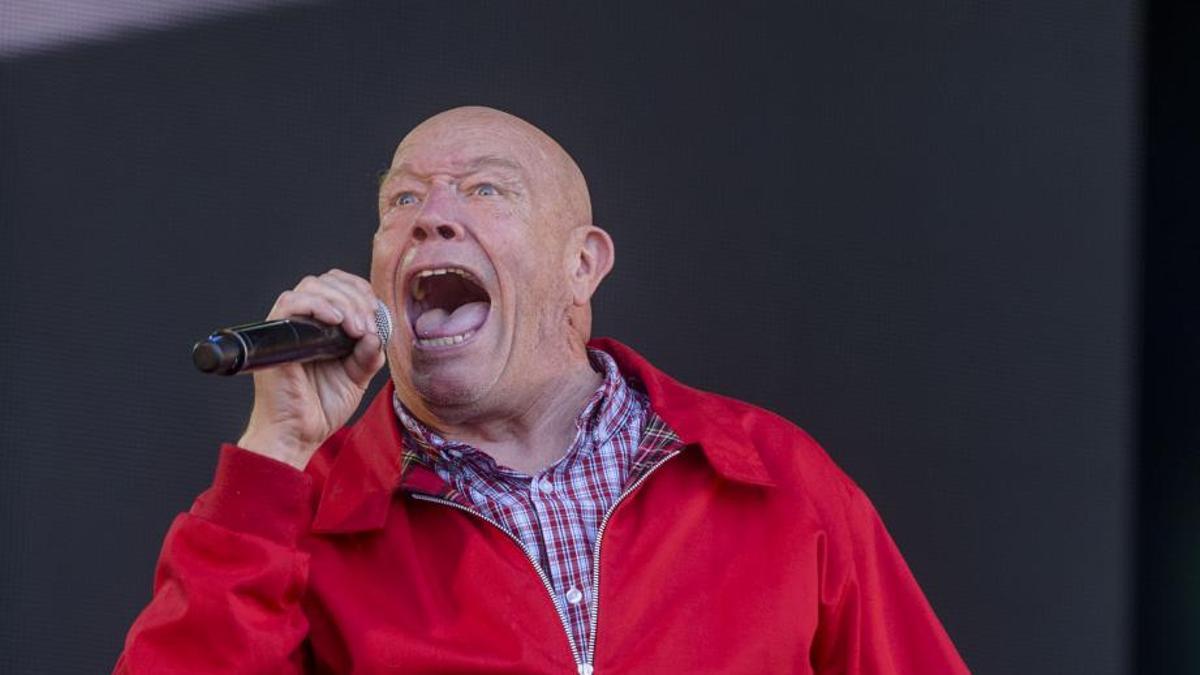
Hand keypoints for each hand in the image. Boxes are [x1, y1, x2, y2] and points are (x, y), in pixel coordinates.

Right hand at [237, 269, 386, 468]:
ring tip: (356, 328)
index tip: (377, 316)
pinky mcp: (276, 336)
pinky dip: (318, 305)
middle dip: (356, 297)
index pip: (341, 287)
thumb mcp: (357, 377)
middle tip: (368, 326)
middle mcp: (305, 322)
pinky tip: (337, 321)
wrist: (298, 435)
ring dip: (342, 301)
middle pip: (329, 281)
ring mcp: (289, 327)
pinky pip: (291, 302)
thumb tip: (376, 332)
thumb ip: (369, 353)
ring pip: (312, 286)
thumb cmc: (321, 408)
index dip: (362, 293)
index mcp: (324, 327)